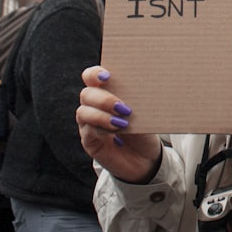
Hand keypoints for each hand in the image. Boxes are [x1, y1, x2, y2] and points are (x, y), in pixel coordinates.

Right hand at [77, 66, 162, 183]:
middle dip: (103, 98)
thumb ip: (135, 98)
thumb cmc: (145, 129)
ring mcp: (89, 124)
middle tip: (123, 107)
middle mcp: (94, 106)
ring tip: (123, 122)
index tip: (107, 76)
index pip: (91, 77)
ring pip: (84, 112)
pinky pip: (88, 131)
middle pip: (87, 94)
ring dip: (103, 115)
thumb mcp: (143, 111)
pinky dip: (102, 129)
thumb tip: (139, 85)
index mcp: (106, 92)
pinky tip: (117, 132)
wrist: (147, 158)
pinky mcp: (90, 141)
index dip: (95, 74)